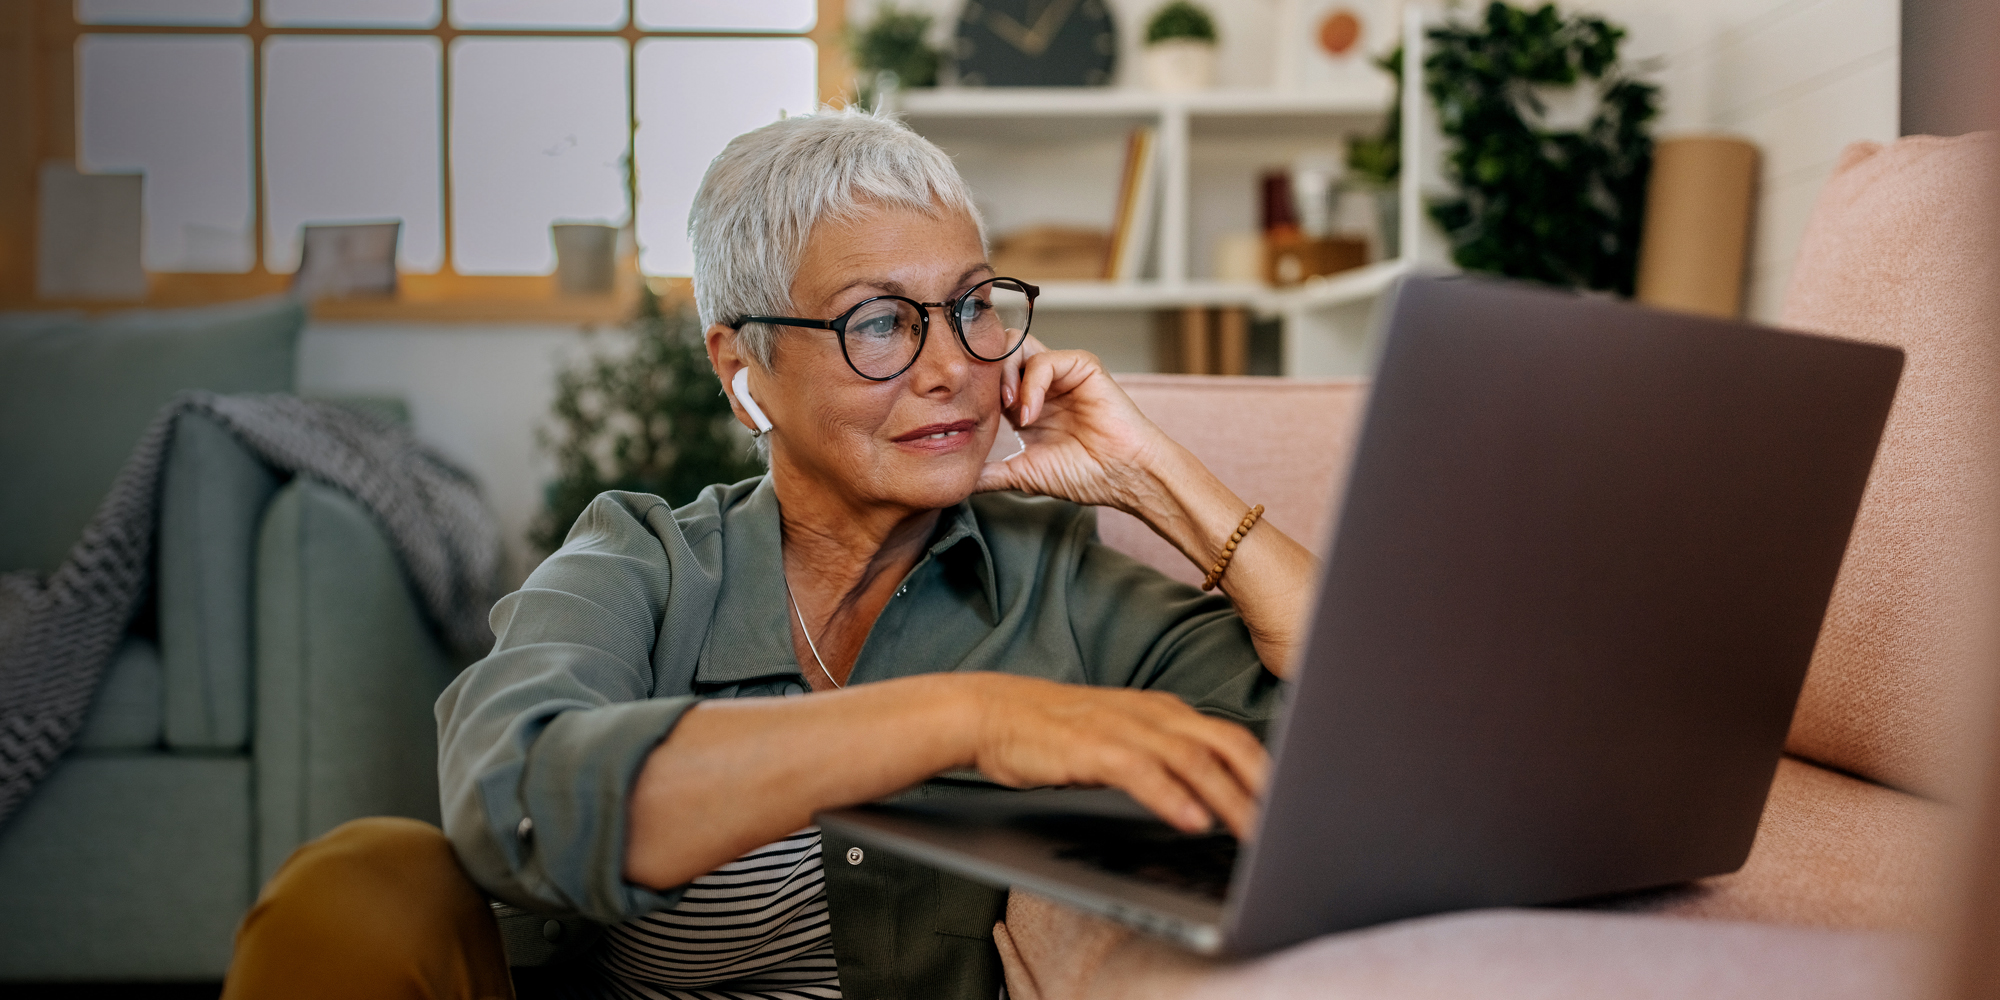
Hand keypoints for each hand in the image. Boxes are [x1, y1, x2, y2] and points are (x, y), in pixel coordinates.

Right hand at [961, 673, 1268, 837]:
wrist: (992, 712)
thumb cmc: (1056, 732)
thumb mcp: (1122, 737)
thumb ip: (1164, 756)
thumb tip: (1207, 793)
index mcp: (1164, 710)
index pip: (1231, 738)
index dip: (1266, 771)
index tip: (1290, 805)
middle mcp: (1153, 715)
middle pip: (1226, 745)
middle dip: (1262, 786)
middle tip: (1287, 825)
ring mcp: (1125, 728)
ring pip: (1194, 761)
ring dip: (1229, 799)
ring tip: (1254, 834)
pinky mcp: (1094, 748)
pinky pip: (1144, 773)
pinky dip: (1172, 798)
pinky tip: (1192, 822)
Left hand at [977, 335, 1174, 515]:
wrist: (1123, 476)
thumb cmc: (1084, 476)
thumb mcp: (1024, 475)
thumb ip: (992, 475)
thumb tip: (958, 485)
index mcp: (1024, 405)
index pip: (986, 379)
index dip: (972, 391)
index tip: (964, 416)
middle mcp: (1040, 384)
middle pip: (997, 353)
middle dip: (985, 375)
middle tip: (987, 408)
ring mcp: (1061, 373)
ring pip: (1016, 346)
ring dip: (1005, 375)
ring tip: (1011, 410)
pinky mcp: (1082, 365)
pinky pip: (1045, 358)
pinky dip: (1031, 384)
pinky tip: (1031, 413)